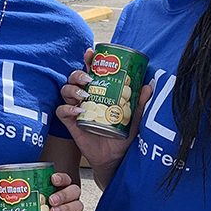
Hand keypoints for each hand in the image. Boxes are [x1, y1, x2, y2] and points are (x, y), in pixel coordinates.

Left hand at [0, 172, 82, 210]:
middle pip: (74, 192)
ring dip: (67, 208)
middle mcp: (64, 202)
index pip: (64, 180)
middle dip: (64, 194)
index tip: (53, 179)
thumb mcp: (12, 203)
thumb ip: (2, 192)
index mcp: (54, 191)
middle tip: (51, 200)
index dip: (62, 178)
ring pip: (78, 207)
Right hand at [56, 48, 151, 185]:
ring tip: (83, 95)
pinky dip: (67, 108)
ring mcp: (76, 108)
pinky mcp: (71, 123)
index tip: (90, 53)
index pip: (91, 70)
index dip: (88, 60)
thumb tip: (148, 86)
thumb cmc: (122, 135)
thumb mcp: (134, 118)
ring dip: (72, 89)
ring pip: (65, 90)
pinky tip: (78, 110)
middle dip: (78, 74)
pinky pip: (62, 111)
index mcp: (99, 91)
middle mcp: (85, 96)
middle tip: (88, 79)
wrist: (115, 157)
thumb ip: (139, 104)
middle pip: (74, 77)